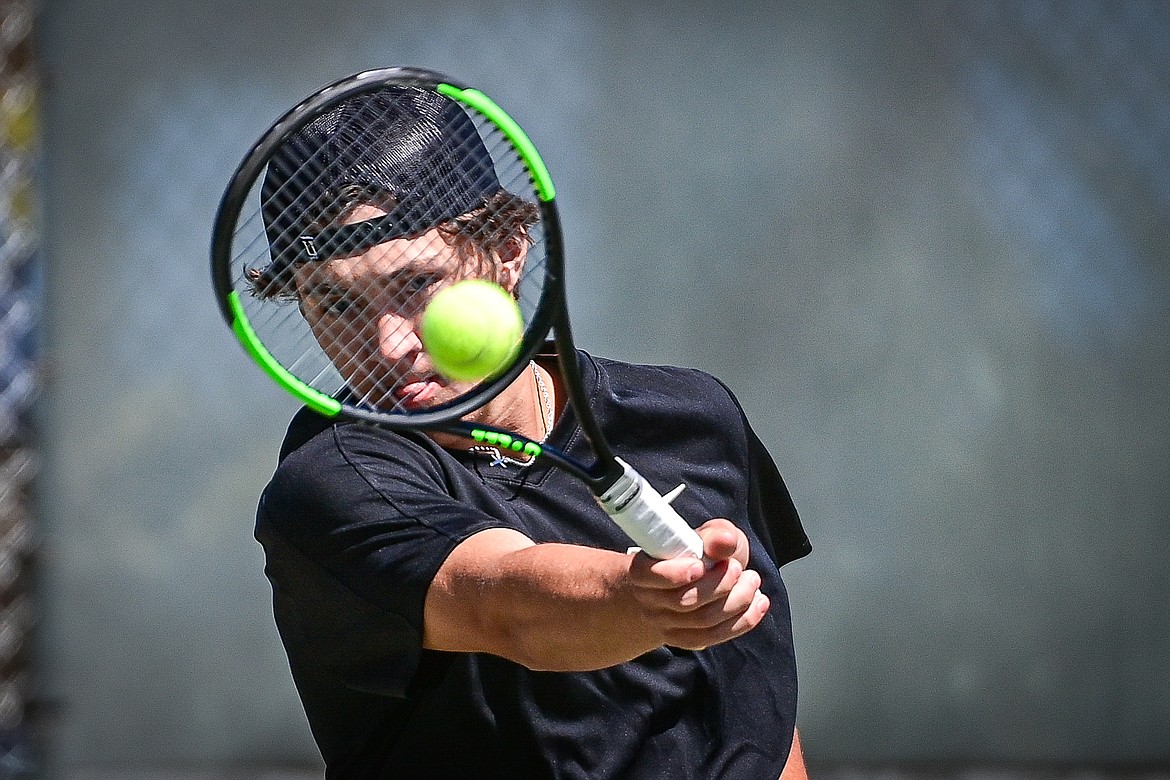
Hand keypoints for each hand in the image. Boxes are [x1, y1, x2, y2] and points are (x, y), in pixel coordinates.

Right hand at [626, 518, 769, 649]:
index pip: (647, 575)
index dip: (674, 573)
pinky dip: (742, 621)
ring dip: (737, 600)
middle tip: (736, 567)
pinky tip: (758, 603)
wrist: (690, 581)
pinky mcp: (686, 639)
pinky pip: (714, 636)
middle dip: (719, 584)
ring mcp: (666, 624)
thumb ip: (714, 535)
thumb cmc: (694, 554)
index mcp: (643, 569)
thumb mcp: (706, 535)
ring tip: (752, 580)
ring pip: (703, 621)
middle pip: (683, 601)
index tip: (699, 565)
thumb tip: (725, 541)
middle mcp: (649, 600)